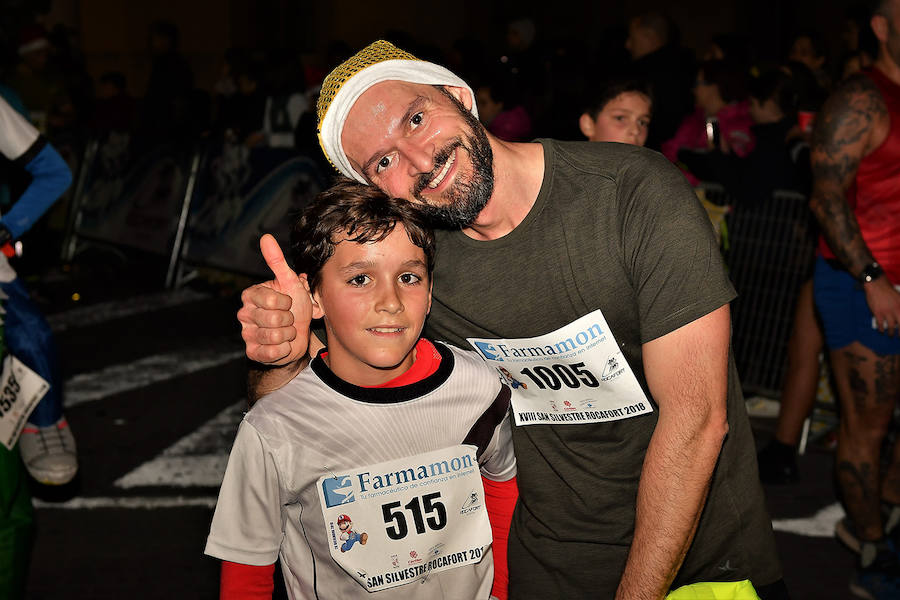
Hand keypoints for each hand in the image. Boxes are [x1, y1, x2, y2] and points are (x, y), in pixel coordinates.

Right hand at [238, 234, 311, 363]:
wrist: (299, 334)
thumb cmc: (294, 305)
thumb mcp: (289, 282)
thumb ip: (276, 261)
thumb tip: (266, 237)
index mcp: (251, 295)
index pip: (273, 300)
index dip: (287, 303)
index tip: (288, 303)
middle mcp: (244, 314)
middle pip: (275, 320)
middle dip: (290, 320)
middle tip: (288, 319)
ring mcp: (247, 334)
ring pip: (275, 337)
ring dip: (288, 335)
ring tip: (286, 331)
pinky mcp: (252, 352)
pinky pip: (272, 353)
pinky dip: (283, 349)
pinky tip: (282, 344)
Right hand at [864, 276, 899, 335]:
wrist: (876, 285)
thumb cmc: (888, 290)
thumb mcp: (899, 298)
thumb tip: (899, 315)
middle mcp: (896, 310)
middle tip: (899, 336)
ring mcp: (886, 312)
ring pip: (891, 327)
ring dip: (891, 333)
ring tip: (890, 335)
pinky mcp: (877, 313)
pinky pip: (880, 324)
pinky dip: (881, 329)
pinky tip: (881, 331)